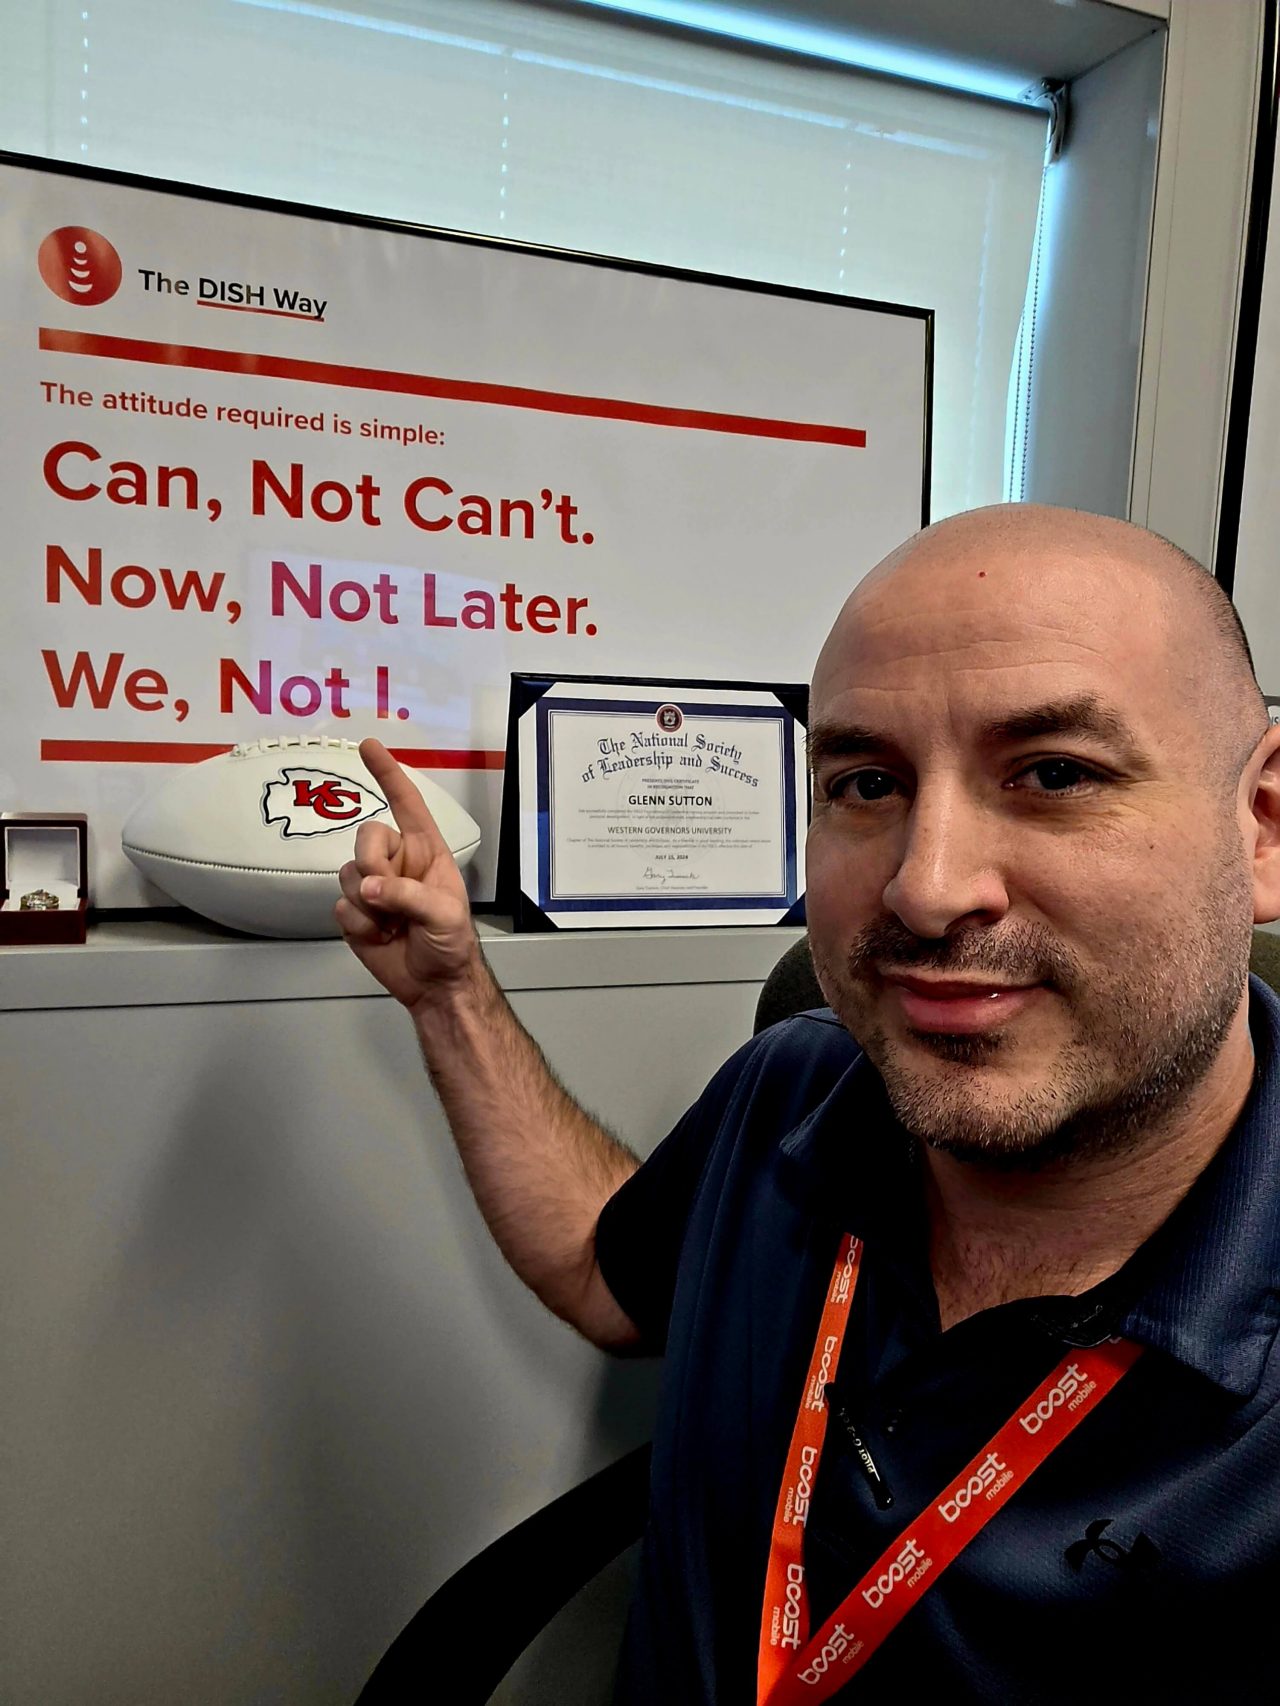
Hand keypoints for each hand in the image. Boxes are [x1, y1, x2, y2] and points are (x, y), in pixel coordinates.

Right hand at [336, 738, 479, 1009]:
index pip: (405, 802)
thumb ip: (407, 895)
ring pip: (347, 874)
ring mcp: (372, 886)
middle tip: (391, 897)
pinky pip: (340, 906)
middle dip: (373, 865)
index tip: (369, 746)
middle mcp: (396, 861)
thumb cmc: (451, 942)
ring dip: (368, 904)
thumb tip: (366, 887)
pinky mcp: (354, 913)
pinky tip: (381, 937)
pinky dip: (359, 925)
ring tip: (394, 925)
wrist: (436, 985)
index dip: (388, 773)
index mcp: (425, 850)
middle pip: (365, 838)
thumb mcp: (444, 915)